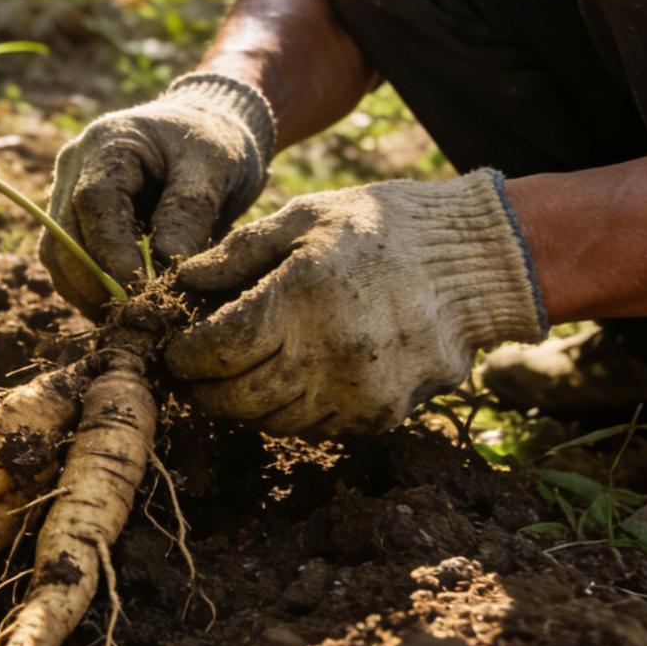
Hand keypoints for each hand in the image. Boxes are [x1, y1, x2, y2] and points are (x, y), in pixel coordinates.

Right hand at [40, 74, 275, 313]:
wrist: (207, 132)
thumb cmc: (213, 143)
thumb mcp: (214, 167)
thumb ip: (189, 212)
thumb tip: (163, 267)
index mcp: (108, 142)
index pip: (93, 202)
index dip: (111, 250)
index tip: (141, 288)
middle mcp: (75, 166)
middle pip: (63, 234)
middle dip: (96, 281)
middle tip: (139, 315)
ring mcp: (67, 192)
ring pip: (57, 255)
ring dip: (89, 292)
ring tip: (133, 317)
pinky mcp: (75, 220)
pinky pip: (69, 263)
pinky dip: (92, 290)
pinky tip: (127, 306)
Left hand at [165, 169, 547, 435]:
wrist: (475, 260)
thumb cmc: (381, 226)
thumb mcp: (304, 217)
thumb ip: (238, 252)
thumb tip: (182, 281)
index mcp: (302, 296)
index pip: (219, 348)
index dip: (185, 357)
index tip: (172, 350)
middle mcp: (329, 352)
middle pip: (239, 397)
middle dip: (203, 390)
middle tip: (188, 376)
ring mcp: (359, 390)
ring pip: (273, 422)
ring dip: (243, 406)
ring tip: (232, 380)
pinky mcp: (382, 414)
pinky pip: (316, 428)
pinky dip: (289, 413)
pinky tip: (285, 383)